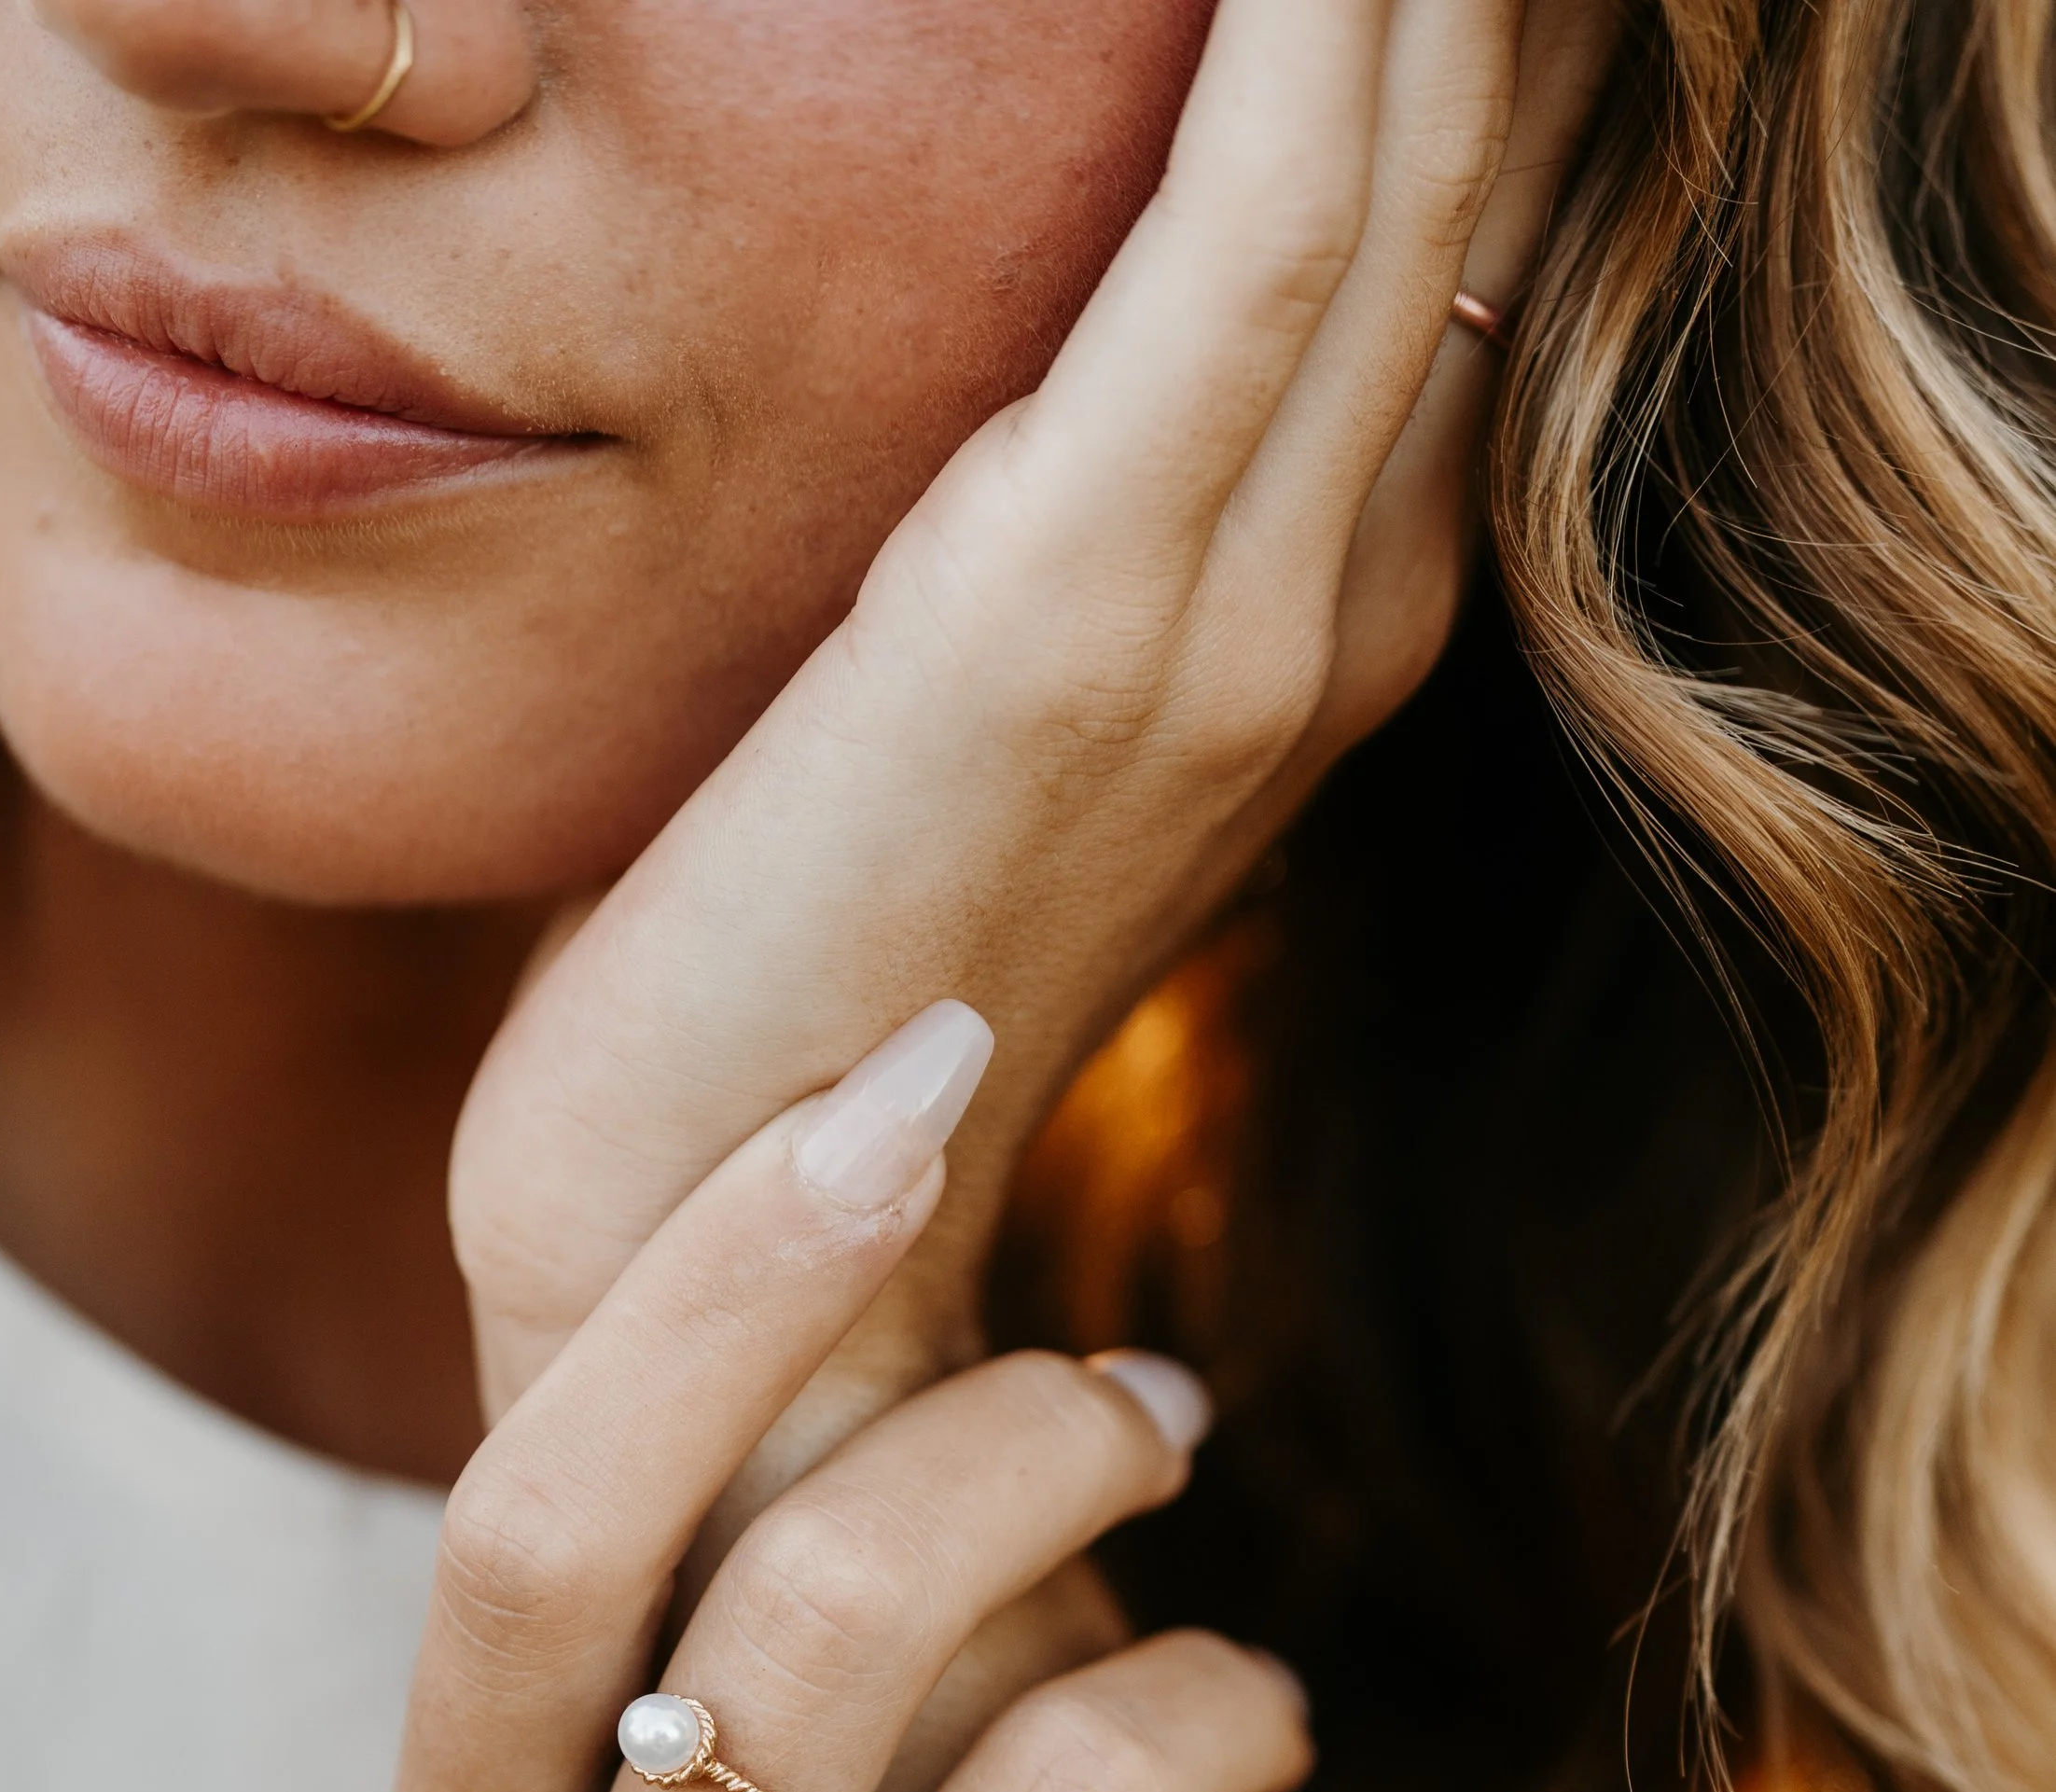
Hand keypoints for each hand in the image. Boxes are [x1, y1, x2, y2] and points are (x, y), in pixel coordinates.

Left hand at [451, 0, 1613, 1451]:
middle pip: (1466, 179)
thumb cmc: (786, 1013)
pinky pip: (1261, 223)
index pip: (1441, 258)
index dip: (1468, 46)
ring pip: (1398, 164)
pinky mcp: (1064, 612)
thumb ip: (1061, 549)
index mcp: (1293, 645)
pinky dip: (1312, 20)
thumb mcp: (952, 741)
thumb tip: (1044, 375)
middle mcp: (1314, 620)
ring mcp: (1223, 624)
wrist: (711, 1279)